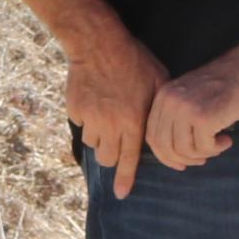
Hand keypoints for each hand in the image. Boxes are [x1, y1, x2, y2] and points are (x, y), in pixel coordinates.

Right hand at [68, 33, 169, 198]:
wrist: (98, 44)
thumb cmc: (134, 60)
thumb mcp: (158, 82)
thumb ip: (159, 109)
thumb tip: (164, 127)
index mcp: (132, 121)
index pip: (129, 159)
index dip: (125, 179)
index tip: (121, 194)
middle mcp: (109, 125)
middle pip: (107, 158)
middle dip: (112, 155)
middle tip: (117, 141)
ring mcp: (90, 118)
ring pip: (92, 142)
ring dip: (99, 136)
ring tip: (106, 116)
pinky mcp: (74, 109)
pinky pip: (79, 123)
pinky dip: (86, 117)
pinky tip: (94, 100)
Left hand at [143, 48, 238, 174]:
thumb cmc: (223, 86)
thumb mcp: (189, 96)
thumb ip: (175, 119)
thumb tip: (172, 154)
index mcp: (163, 97)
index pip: (153, 136)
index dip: (165, 155)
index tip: (181, 163)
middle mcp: (170, 102)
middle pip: (165, 146)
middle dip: (184, 159)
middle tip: (202, 159)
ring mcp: (186, 109)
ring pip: (184, 150)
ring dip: (203, 154)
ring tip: (218, 144)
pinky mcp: (203, 118)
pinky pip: (204, 148)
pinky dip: (217, 148)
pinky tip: (226, 140)